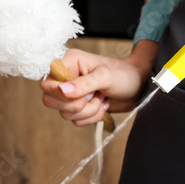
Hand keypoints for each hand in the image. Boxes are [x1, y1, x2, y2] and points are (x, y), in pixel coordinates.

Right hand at [40, 40, 157, 126]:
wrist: (137, 87)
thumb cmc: (124, 75)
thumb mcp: (105, 76)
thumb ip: (83, 84)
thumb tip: (62, 90)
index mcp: (68, 63)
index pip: (46, 82)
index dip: (59, 93)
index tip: (80, 94)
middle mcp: (66, 78)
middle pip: (50, 101)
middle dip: (76, 105)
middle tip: (93, 96)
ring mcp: (71, 94)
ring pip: (65, 113)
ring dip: (88, 111)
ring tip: (102, 99)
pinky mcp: (79, 107)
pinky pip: (75, 121)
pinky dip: (91, 117)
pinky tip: (102, 105)